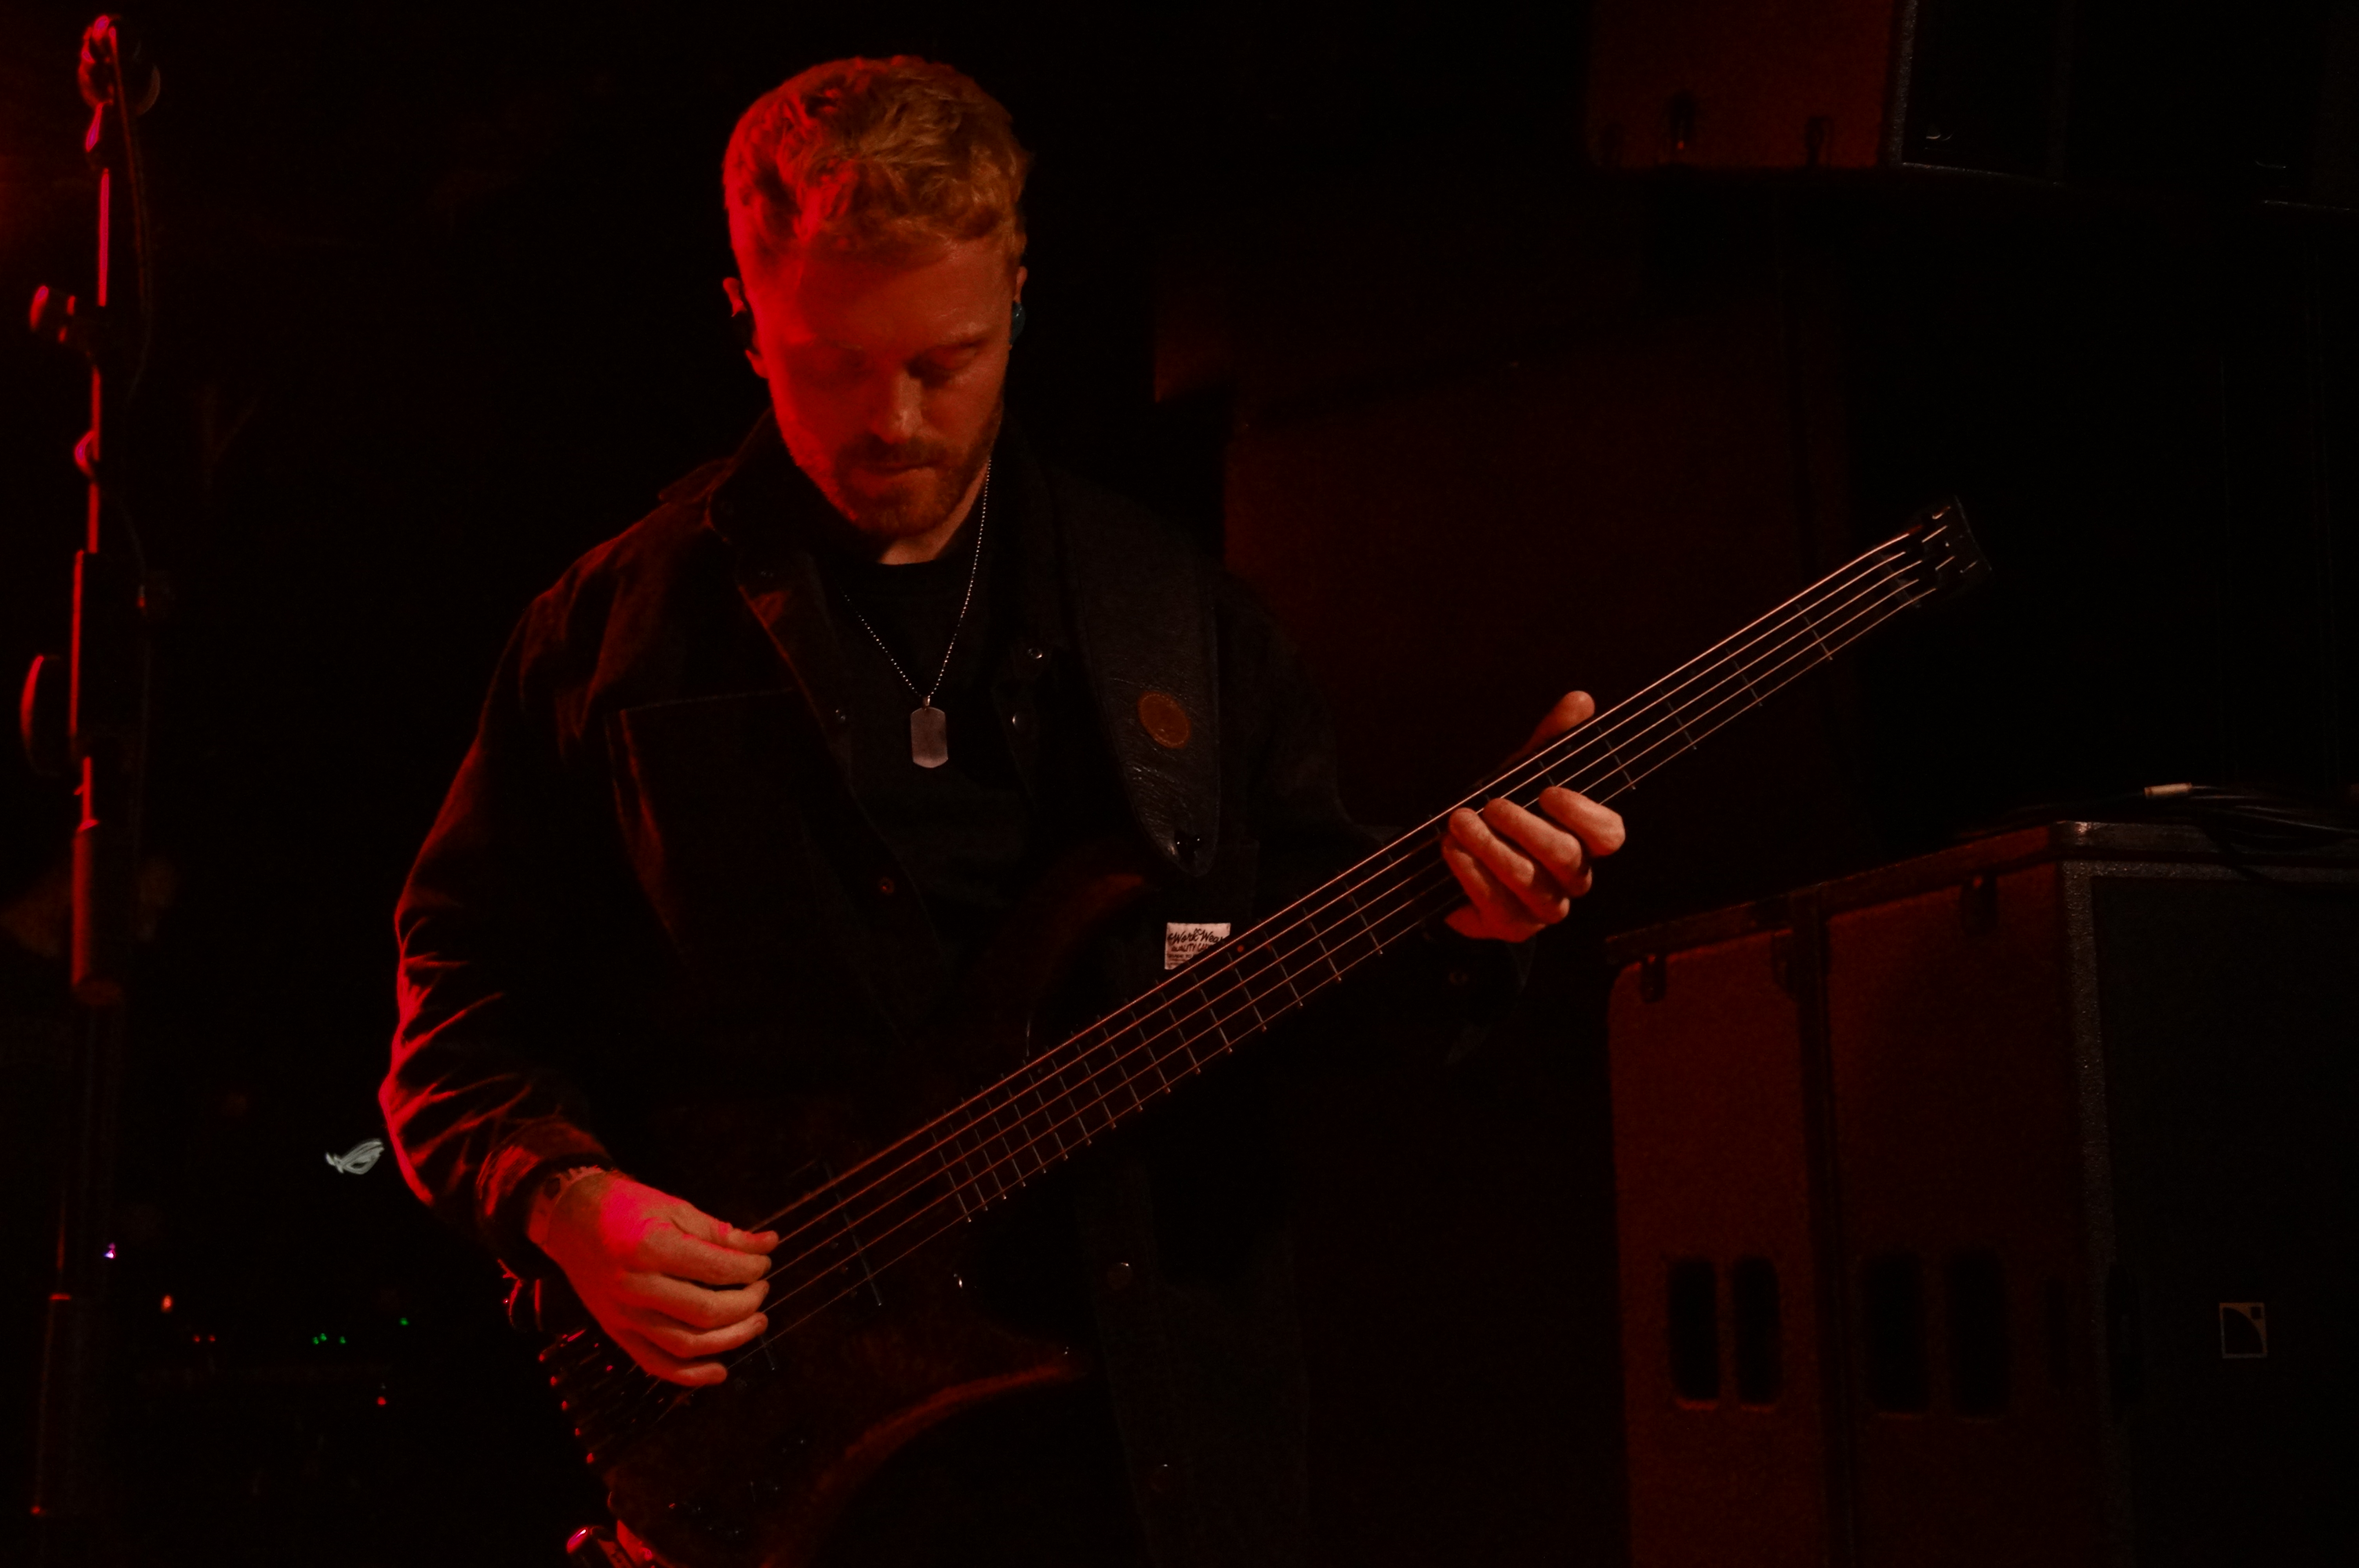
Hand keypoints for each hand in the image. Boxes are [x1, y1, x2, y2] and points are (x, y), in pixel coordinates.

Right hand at [531, 1169, 778, 1386]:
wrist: (571, 1220)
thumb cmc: (626, 1207)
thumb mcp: (675, 1208)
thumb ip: (722, 1233)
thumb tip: (768, 1245)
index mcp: (652, 1248)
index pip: (717, 1269)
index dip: (751, 1268)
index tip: (764, 1262)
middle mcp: (636, 1287)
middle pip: (706, 1312)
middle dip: (747, 1304)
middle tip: (762, 1290)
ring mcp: (624, 1315)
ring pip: (686, 1345)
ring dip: (731, 1340)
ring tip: (756, 1322)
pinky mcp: (617, 1333)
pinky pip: (656, 1364)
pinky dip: (690, 1376)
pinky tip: (720, 1370)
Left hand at [1441, 691, 1626, 942]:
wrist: (1457, 860)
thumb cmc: (1501, 815)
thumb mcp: (1522, 774)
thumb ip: (1551, 741)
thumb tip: (1580, 699)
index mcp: (1584, 840)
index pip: (1610, 836)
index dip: (1584, 815)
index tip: (1548, 791)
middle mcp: (1573, 878)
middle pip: (1567, 859)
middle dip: (1525, 829)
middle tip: (1490, 805)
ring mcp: (1545, 908)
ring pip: (1530, 885)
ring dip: (1490, 850)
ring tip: (1459, 823)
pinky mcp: (1512, 928)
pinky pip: (1498, 908)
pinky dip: (1472, 876)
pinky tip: (1453, 852)